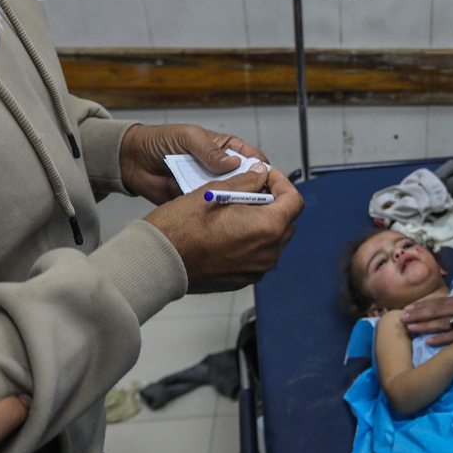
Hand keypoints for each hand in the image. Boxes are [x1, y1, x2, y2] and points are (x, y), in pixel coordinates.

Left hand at [119, 123, 268, 204]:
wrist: (132, 161)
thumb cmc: (160, 141)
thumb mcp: (188, 137)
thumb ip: (210, 150)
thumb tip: (233, 163)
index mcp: (226, 149)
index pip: (253, 159)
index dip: (262, 170)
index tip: (266, 181)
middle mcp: (221, 169)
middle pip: (246, 182)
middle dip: (250, 190)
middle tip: (252, 200)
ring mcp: (209, 186)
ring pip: (229, 197)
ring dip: (230, 202)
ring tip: (231, 208)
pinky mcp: (196, 201)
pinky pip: (208, 207)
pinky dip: (209, 209)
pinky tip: (210, 212)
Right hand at [143, 164, 303, 292]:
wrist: (158, 263)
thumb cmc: (179, 229)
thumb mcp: (213, 192)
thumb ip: (245, 181)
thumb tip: (260, 173)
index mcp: (266, 228)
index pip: (294, 201)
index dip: (282, 183)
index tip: (267, 176)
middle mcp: (268, 253)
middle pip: (286, 220)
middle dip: (274, 202)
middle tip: (252, 189)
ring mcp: (257, 269)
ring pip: (273, 239)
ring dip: (263, 221)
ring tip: (238, 209)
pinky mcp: (244, 278)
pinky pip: (258, 255)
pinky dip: (252, 240)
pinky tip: (230, 229)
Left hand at [401, 289, 452, 346]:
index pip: (440, 302)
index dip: (423, 305)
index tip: (408, 308)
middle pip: (437, 311)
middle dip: (418, 315)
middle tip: (401, 318)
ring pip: (443, 324)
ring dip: (425, 326)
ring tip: (409, 329)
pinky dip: (442, 339)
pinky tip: (429, 341)